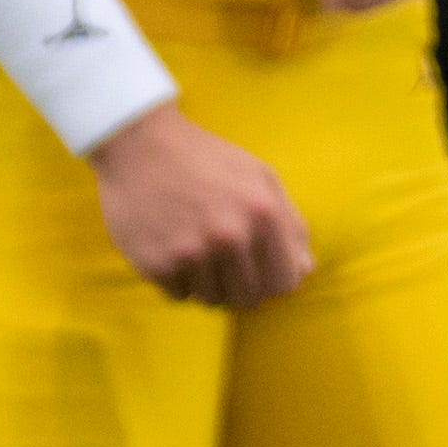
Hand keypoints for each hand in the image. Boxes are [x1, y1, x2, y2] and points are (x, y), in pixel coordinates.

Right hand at [90, 104, 313, 307]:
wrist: (142, 146)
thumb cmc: (208, 160)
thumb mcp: (261, 177)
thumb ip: (290, 224)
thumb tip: (305, 270)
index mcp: (263, 213)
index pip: (284, 282)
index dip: (276, 281)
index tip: (264, 272)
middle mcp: (229, 236)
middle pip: (249, 298)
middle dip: (243, 285)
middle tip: (229, 263)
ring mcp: (191, 252)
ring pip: (213, 300)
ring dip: (210, 283)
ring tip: (200, 250)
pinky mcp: (156, 264)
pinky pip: (179, 296)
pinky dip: (179, 281)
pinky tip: (175, 249)